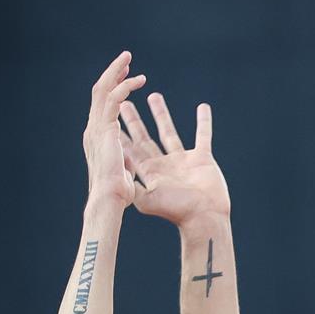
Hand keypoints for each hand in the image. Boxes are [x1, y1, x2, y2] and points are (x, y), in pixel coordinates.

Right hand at [83, 51, 145, 206]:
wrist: (109, 199)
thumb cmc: (117, 194)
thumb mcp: (122, 172)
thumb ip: (124, 162)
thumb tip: (129, 162)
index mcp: (97, 138)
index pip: (102, 106)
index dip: (113, 89)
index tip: (125, 78)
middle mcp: (94, 129)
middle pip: (100, 92)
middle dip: (112, 74)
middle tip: (125, 60)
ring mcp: (97, 127)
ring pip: (103, 90)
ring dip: (116, 73)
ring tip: (128, 59)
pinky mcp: (105, 128)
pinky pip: (113, 100)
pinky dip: (124, 87)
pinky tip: (138, 80)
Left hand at [119, 95, 229, 229]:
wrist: (205, 217)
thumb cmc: (177, 210)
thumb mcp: (147, 200)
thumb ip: (131, 186)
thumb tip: (113, 174)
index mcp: (150, 173)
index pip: (130, 150)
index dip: (120, 135)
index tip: (110, 119)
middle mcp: (164, 165)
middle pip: (145, 138)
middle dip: (134, 121)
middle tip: (124, 103)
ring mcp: (183, 161)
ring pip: (169, 132)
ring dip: (161, 114)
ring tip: (153, 96)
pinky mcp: (202, 159)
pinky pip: (203, 135)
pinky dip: (203, 122)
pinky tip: (202, 106)